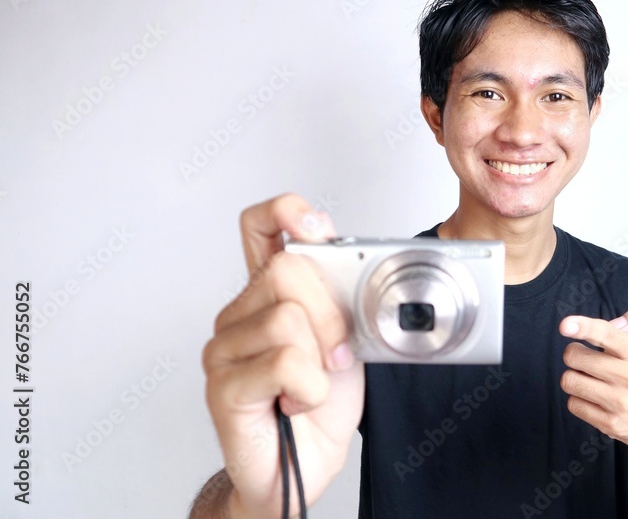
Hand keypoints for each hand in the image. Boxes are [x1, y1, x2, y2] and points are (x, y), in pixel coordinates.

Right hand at [202, 193, 364, 518]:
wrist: (302, 467)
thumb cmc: (320, 406)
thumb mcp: (346, 339)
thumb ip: (341, 299)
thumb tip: (352, 261)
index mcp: (267, 294)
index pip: (259, 226)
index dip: (286, 212)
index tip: (316, 227)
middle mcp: (238, 313)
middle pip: (288, 271)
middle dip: (330, 312)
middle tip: (336, 351)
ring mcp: (223, 348)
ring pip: (287, 319)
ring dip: (320, 360)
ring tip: (310, 384)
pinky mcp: (223, 386)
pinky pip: (284, 362)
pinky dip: (308, 388)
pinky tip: (295, 402)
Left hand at [559, 304, 627, 468]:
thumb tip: (613, 322)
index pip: (606, 334)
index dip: (582, 327)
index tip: (565, 325)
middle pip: (575, 357)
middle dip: (574, 354)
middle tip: (585, 358)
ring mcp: (619, 403)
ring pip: (570, 381)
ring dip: (574, 377)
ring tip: (589, 378)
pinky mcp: (611, 424)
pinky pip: (574, 405)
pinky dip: (579, 399)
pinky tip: (594, 398)